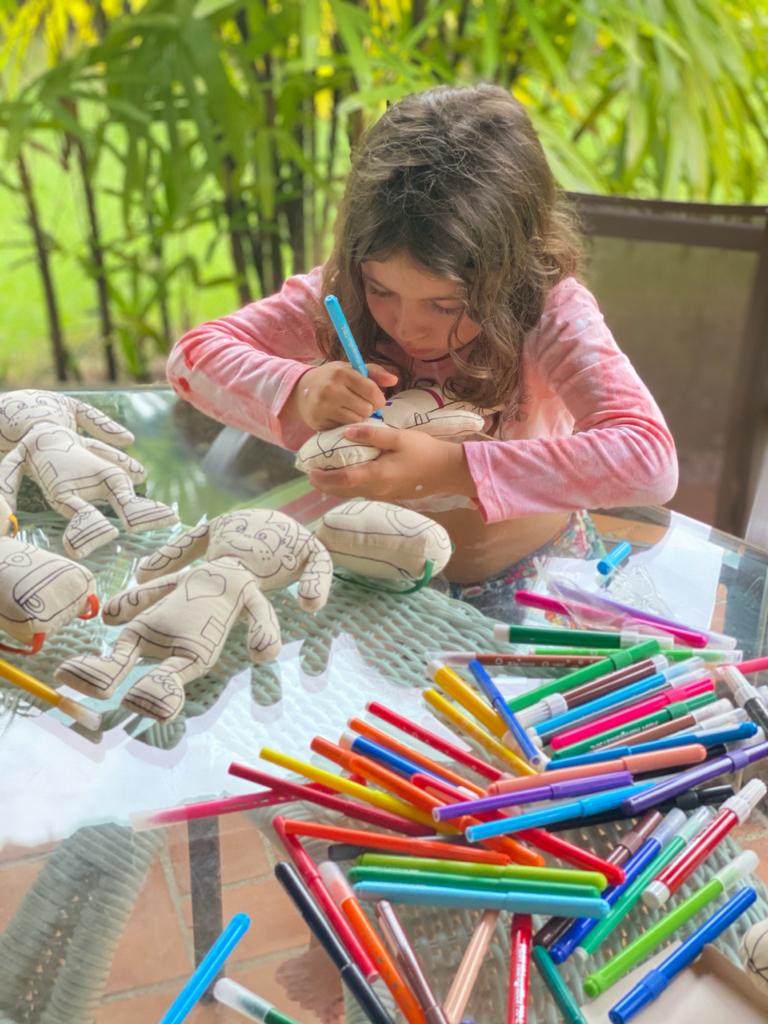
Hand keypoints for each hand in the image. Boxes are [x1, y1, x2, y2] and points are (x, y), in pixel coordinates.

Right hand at [286, 361, 397, 430]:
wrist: (301, 389)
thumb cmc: (332, 378)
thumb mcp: (351, 370)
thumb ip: (374, 373)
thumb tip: (394, 380)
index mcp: (342, 372)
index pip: (371, 390)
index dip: (379, 399)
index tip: (377, 401)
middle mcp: (331, 388)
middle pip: (366, 408)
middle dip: (368, 409)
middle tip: (361, 406)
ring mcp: (323, 406)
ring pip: (356, 420)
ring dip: (358, 418)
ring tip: (351, 411)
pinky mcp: (318, 420)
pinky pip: (344, 428)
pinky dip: (346, 425)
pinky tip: (340, 417)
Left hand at [307, 423, 475, 501]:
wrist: (447, 471)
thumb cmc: (424, 451)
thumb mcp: (399, 437)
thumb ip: (372, 434)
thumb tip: (347, 431)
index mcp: (377, 475)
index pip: (342, 480)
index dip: (323, 477)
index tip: (310, 470)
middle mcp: (376, 490)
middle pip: (342, 491)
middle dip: (324, 484)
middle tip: (310, 472)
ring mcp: (382, 495)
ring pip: (351, 494)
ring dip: (335, 486)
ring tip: (324, 473)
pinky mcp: (388, 495)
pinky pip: (361, 492)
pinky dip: (348, 486)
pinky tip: (347, 474)